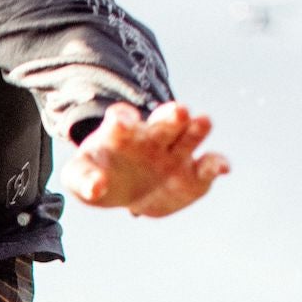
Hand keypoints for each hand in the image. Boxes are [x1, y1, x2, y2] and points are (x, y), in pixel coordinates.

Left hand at [60, 100, 229, 217]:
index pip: (123, 117)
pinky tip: (222, 168)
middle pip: (165, 120)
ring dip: (197, 128)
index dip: (123, 118)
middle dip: (171, 115)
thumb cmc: (99, 174)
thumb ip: (83, 180)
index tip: (122, 123)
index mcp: (122, 132)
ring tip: (203, 122)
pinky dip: (216, 164)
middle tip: (178, 111)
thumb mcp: (79, 177)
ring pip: (189, 135)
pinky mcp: (193, 173)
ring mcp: (176, 152)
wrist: (125, 190)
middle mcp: (154, 135)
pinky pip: (207, 165)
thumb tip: (97, 188)